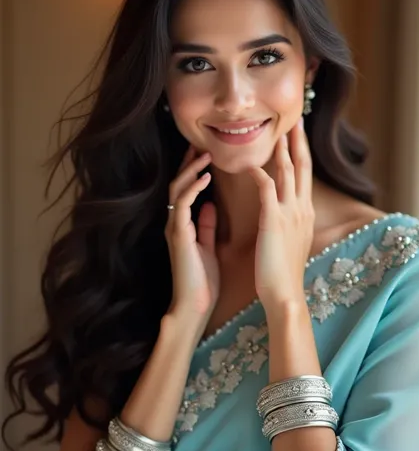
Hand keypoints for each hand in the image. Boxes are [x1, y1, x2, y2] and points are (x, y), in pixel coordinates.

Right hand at [165, 146, 219, 325]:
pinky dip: (194, 188)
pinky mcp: (178, 234)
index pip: (187, 190)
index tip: (208, 153)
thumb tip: (211, 205)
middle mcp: (176, 222)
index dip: (196, 171)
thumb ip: (207, 226)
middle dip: (190, 163)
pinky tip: (206, 177)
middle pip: (179, 183)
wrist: (195, 306)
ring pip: (177, 188)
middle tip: (203, 144)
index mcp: (185, 224)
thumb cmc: (204, 281)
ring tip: (205, 154)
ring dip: (191, 169)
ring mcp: (175, 226)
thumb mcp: (208, 247)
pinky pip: (182, 204)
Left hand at [248, 118, 314, 311]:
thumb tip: (285, 214)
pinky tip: (250, 163)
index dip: (302, 153)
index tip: (299, 136)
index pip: (305, 176)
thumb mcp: (292, 243)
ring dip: (282, 148)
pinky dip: (259, 172)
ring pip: (288, 171)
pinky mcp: (274, 219)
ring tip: (278, 129)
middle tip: (296, 119)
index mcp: (306, 214)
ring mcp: (290, 213)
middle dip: (299, 141)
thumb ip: (290, 224)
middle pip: (303, 166)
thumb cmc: (284, 273)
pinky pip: (267, 186)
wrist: (284, 294)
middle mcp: (302, 209)